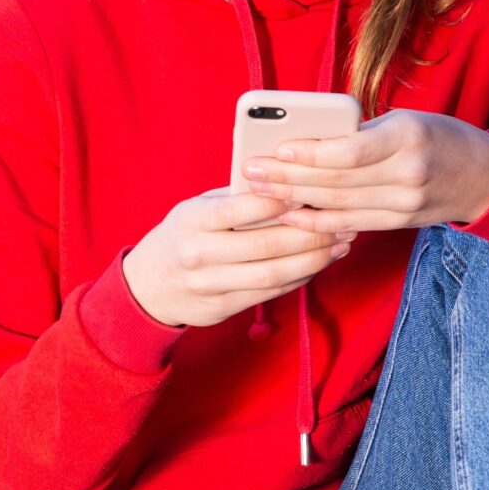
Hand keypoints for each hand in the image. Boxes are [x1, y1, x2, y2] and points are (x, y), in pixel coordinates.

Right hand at [122, 189, 352, 327]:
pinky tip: (318, 263)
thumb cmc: (181, 235)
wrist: (147, 286)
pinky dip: (299, 277)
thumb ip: (235, 198)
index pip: (242, 209)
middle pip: (267, 245)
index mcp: (192, 221)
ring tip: (340, 245)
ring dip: (314, 260)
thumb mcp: (195, 208)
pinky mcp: (223, 307)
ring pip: (274, 274)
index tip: (311, 191)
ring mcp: (211, 285)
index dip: (281, 200)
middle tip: (341, 222)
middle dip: (311, 234)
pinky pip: (270, 293)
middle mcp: (199, 255)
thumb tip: (287, 182)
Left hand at [249, 110, 488, 233]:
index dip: (311, 153)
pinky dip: (317, 223)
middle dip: (288, 177)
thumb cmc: (438, 137)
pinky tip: (289, 217)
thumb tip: (305, 140)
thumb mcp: (405, 120)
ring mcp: (404, 204)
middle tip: (252, 170)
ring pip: (338, 205)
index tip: (278, 148)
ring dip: (294, 200)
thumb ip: (361, 132)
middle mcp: (407, 173)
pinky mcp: (399, 223)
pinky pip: (350, 224)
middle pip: (337, 180)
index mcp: (409, 136)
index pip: (350, 151)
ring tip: (260, 191)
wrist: (486, 177)